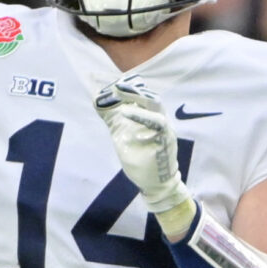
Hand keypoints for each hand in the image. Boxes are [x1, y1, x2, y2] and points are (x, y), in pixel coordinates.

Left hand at [94, 78, 197, 230]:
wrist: (157, 183)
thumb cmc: (142, 161)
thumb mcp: (124, 138)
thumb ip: (116, 123)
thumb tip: (100, 107)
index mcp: (150, 118)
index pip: (143, 97)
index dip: (130, 89)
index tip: (115, 84)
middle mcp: (159, 120)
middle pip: (149, 97)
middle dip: (132, 89)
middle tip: (116, 85)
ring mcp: (164, 128)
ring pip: (155, 105)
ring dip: (137, 96)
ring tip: (120, 92)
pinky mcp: (166, 139)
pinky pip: (157, 123)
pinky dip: (142, 115)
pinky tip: (127, 111)